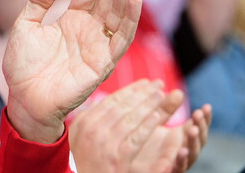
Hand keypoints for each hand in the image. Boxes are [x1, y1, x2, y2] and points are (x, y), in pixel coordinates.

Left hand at [3, 0, 141, 142]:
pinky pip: (122, 39)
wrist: (23, 99)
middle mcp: (89, 32)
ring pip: (119, 14)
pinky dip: (131, 19)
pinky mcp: (104, 63)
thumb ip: (38, 1)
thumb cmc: (23, 66)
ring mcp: (98, 47)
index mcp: (72, 21)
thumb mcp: (25, 25)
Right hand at [69, 80, 184, 172]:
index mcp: (82, 122)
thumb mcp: (82, 137)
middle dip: (143, 94)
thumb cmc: (88, 161)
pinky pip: (137, 137)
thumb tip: (105, 99)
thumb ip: (92, 118)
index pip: (111, 101)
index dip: (130, 90)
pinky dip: (148, 125)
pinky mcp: (118, 157)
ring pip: (131, 119)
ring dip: (149, 105)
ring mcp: (105, 143)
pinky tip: (159, 116)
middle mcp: (92, 130)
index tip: (145, 83)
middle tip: (158, 84)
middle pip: (122, 107)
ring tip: (162, 96)